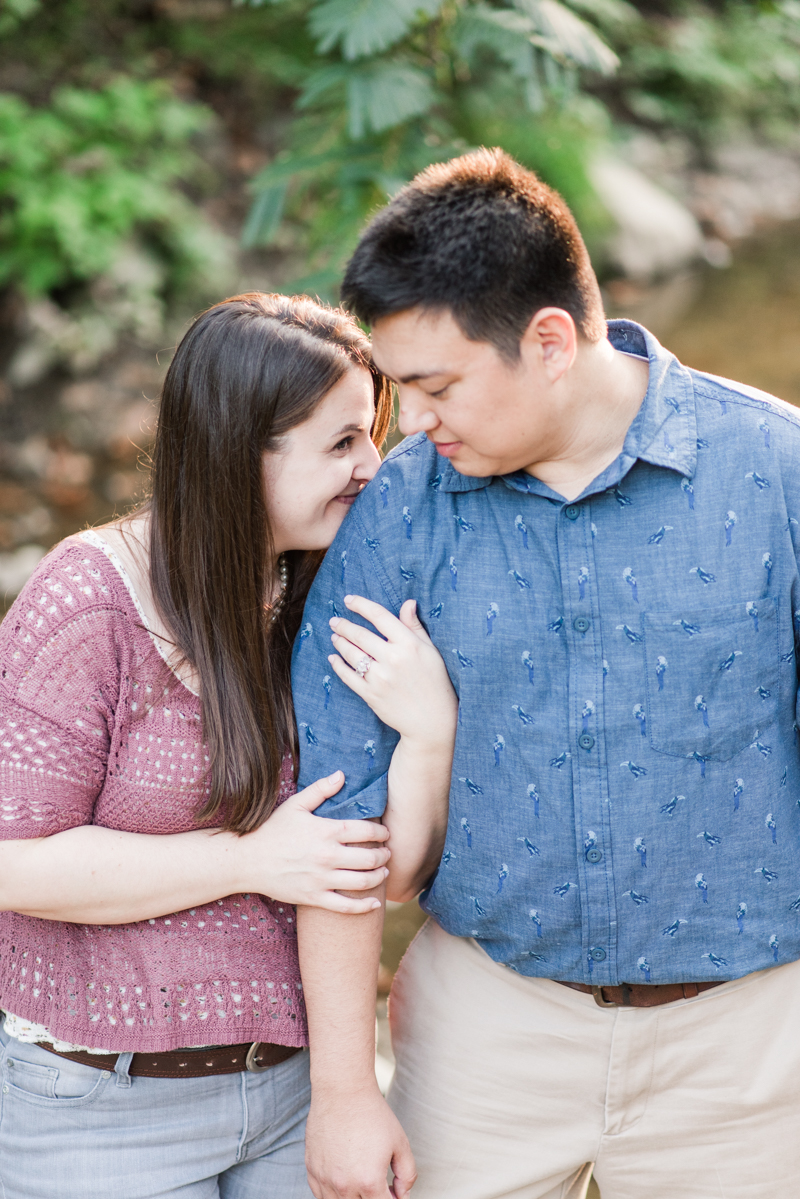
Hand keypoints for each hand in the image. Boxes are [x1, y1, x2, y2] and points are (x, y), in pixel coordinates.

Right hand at [236, 772, 390, 913]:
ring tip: (383, 872)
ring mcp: (321, 879)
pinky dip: (364, 906)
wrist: (248, 860)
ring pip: (363, 882)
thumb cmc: (272, 830)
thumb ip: (320, 789)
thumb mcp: (295, 805)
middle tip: (387, 853)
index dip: (381, 833)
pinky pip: (345, 907)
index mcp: (326, 831)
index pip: (366, 831)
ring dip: (379, 877)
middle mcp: (327, 856)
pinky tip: (375, 902)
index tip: (385, 834)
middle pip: (370, 858)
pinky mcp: (314, 897)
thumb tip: (341, 774)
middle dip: (384, 855)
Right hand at [306, 1084, 416, 1198]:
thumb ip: (407, 1175)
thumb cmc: (372, 1114)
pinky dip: (333, 1194)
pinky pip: (321, 1195)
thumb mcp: (400, 1143)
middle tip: (378, 1185)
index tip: (392, 1191)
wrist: (342, 1090)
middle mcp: (344, 1185)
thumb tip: (401, 1196)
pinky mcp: (311, 1169)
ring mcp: (324, 1178)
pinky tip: (344, 1179)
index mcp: (368, 1181)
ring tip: (360, 1180)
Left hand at [328, 596, 457, 748]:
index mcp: (409, 644)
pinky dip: (338, 666)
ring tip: (335, 637)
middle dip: (344, 625)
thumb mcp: (430, 650)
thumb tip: (408, 602)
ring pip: (352, 654)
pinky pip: (348, 677)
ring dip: (340, 643)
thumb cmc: (435, 681)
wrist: (433, 720)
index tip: (348, 600)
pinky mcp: (372, 695)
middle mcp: (393, 659)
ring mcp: (381, 678)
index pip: (380, 616)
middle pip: (361, 635)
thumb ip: (414, 626)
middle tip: (334, 621)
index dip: (361, 605)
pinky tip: (333, 658)